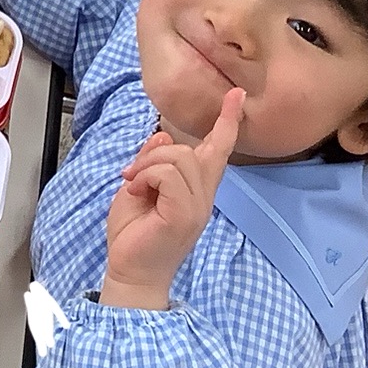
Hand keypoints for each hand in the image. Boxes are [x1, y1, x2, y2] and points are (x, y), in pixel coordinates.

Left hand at [102, 88, 244, 309]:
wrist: (130, 272)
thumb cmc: (134, 235)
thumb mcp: (139, 188)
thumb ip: (153, 163)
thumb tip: (161, 138)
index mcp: (196, 191)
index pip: (218, 151)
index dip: (227, 121)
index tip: (237, 95)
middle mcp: (203, 198)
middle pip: (191, 150)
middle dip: (155, 153)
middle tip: (132, 175)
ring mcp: (196, 207)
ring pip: (179, 158)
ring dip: (147, 165)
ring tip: (135, 185)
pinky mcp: (183, 214)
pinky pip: (168, 174)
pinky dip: (146, 175)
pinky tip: (137, 192)